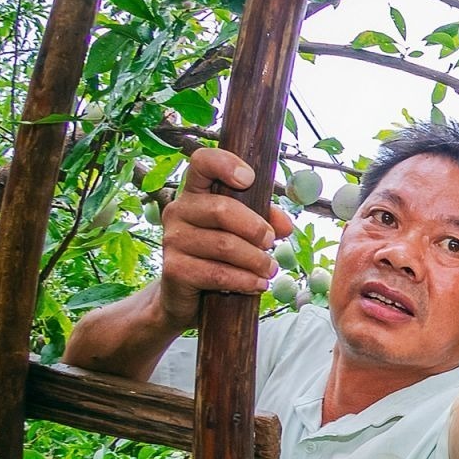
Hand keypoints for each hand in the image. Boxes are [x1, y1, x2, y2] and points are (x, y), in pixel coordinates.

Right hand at [156, 148, 293, 327]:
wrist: (189, 296)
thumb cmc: (221, 256)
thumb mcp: (245, 233)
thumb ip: (266, 221)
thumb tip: (285, 224)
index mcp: (196, 193)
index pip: (202, 162)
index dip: (225, 164)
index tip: (249, 179)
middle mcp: (178, 210)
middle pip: (222, 209)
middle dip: (257, 229)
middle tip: (271, 244)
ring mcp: (172, 239)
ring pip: (225, 245)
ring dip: (256, 260)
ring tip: (269, 270)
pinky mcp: (174, 269)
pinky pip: (218, 273)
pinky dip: (245, 280)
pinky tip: (257, 284)